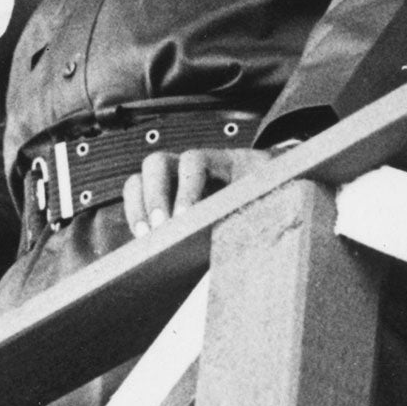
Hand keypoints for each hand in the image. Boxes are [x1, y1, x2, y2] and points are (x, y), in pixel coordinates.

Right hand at [122, 146, 276, 236]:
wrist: (269, 191)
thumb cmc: (267, 193)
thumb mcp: (271, 195)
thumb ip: (264, 204)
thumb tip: (262, 224)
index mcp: (218, 161)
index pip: (193, 161)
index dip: (187, 187)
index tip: (186, 217)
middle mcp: (188, 166)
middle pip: (157, 163)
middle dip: (155, 195)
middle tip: (161, 229)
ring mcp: (172, 181)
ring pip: (140, 180)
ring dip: (138, 207)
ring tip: (145, 239)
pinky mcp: (162, 202)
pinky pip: (137, 202)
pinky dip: (135, 219)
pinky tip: (142, 244)